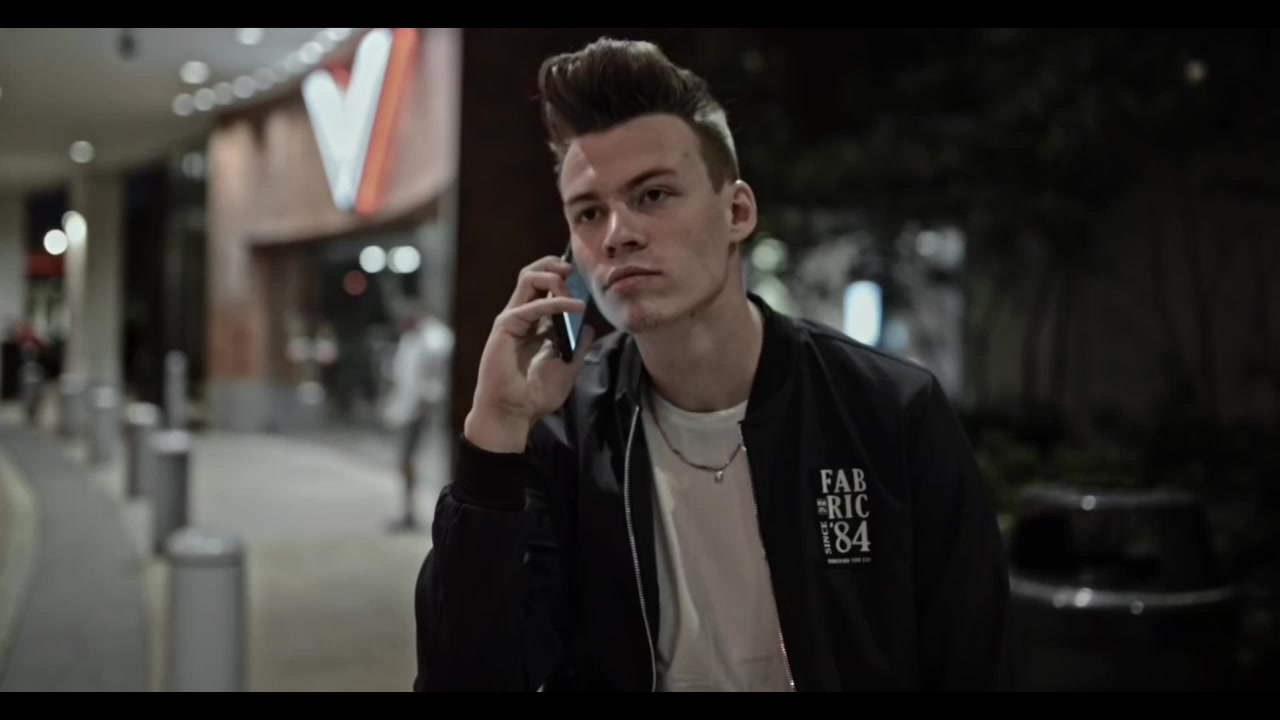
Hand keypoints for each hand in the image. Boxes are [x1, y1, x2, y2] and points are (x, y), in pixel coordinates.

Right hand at [465, 255, 595, 452]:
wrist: (513, 414)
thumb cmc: (534, 395)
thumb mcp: (567, 368)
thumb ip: (578, 347)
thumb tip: (589, 327)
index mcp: (532, 323)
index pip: (544, 286)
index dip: (562, 277)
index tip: (583, 281)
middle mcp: (520, 315)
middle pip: (532, 274)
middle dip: (554, 265)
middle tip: (574, 271)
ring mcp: (512, 319)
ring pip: (528, 278)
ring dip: (554, 277)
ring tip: (573, 290)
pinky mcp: (506, 327)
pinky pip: (532, 306)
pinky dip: (556, 302)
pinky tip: (576, 307)